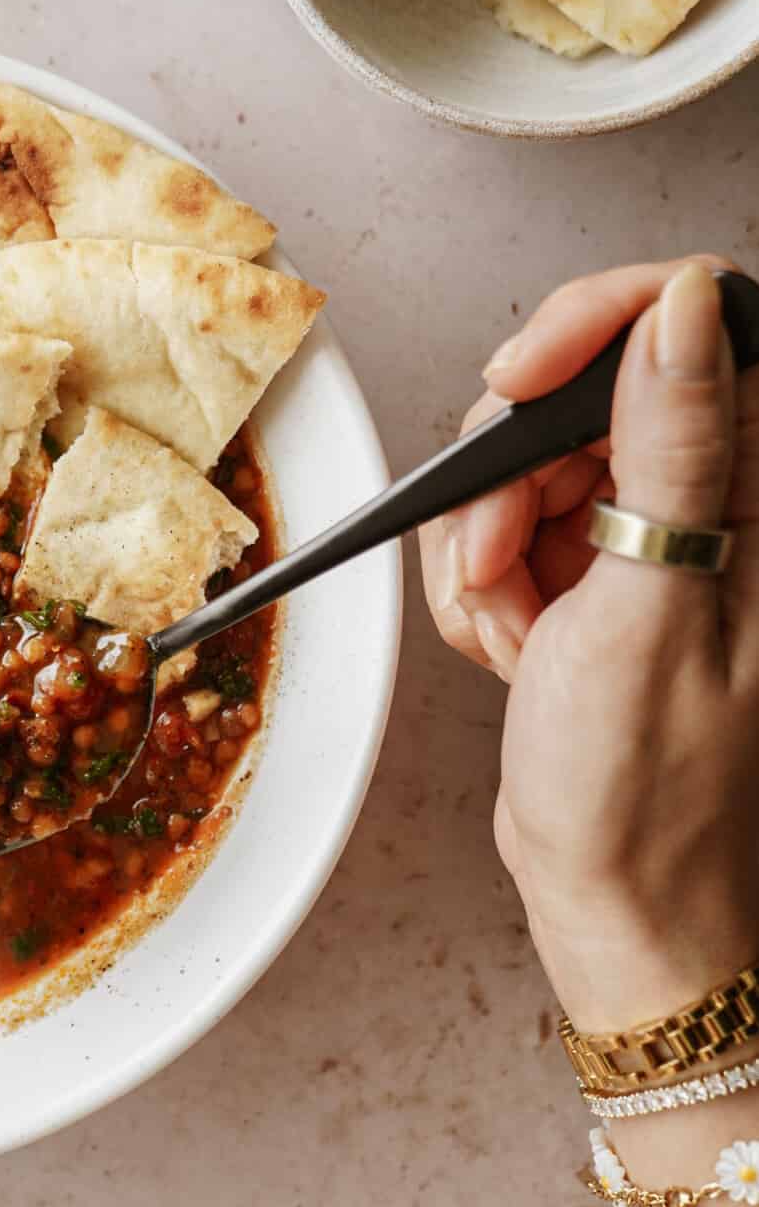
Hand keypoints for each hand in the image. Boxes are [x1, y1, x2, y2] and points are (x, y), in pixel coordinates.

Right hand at [420, 259, 758, 1031]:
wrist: (619, 901)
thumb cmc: (650, 792)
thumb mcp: (652, 608)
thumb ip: (673, 444)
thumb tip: (688, 305)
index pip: (690, 319)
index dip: (588, 329)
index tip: (516, 383)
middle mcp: (720, 502)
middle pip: (584, 390)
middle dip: (510, 474)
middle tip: (505, 563)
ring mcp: (657, 537)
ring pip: (529, 461)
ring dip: (487, 545)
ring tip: (516, 633)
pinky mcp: (603, 572)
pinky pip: (509, 525)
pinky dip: (485, 586)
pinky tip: (513, 650)